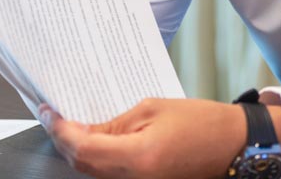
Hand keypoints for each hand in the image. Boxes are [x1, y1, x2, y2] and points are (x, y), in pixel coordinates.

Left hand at [40, 98, 251, 178]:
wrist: (231, 145)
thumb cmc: (200, 121)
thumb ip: (116, 122)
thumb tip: (85, 129)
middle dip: (65, 141)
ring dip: (79, 152)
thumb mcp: (154, 109)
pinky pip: (111, 176)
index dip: (61, 130)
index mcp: (137, 157)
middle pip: (83, 165)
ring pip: (94, 173)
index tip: (49, 112)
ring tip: (71, 126)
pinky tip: (94, 141)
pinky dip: (97, 160)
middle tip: (55, 117)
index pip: (83, 147)